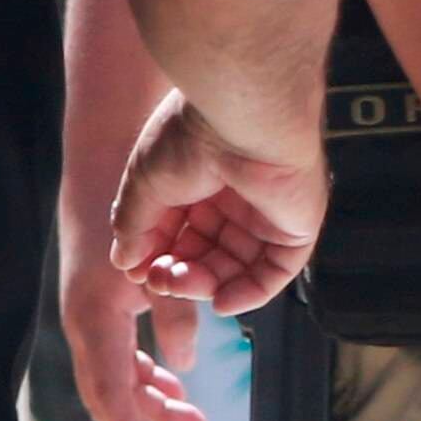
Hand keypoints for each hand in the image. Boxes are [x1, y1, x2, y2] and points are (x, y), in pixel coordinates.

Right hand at [61, 187, 212, 420]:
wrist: (103, 167)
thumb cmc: (134, 214)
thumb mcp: (159, 268)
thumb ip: (175, 317)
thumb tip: (183, 366)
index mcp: (95, 320)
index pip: (110, 393)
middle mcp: (86, 325)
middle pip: (111, 394)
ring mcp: (90, 316)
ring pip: (117, 376)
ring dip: (152, 400)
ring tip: (191, 420)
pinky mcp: (100, 305)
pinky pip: (119, 354)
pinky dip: (146, 372)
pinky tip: (172, 381)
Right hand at [114, 90, 327, 314]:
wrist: (241, 118)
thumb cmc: (194, 134)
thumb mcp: (145, 181)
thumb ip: (134, 224)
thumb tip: (126, 260)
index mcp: (201, 176)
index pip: (178, 230)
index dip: (157, 253)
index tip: (137, 268)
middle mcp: (235, 195)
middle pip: (206, 253)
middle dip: (179, 273)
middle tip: (159, 280)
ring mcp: (266, 212)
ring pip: (236, 267)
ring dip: (205, 285)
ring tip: (179, 284)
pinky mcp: (295, 226)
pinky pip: (274, 272)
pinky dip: (248, 294)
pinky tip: (220, 301)